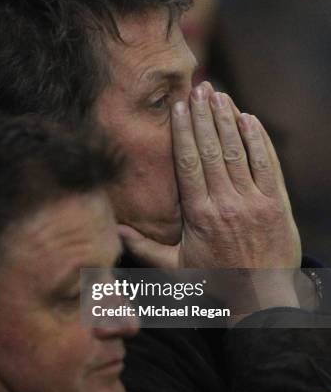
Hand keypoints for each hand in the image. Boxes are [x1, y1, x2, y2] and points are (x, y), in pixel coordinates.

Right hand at [119, 81, 301, 271]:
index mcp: (199, 215)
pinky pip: (268, 164)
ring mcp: (255, 202)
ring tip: (219, 95)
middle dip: (204, 116)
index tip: (180, 107)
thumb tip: (114, 229)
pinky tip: (249, 119)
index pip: (188, 163)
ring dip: (228, 120)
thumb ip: (143, 248)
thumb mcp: (174, 270)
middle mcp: (226, 203)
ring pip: (239, 151)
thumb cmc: (214, 285)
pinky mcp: (277, 205)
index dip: (184, 131)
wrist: (260, 303)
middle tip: (199, 88)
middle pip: (212, 150)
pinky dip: (258, 139)